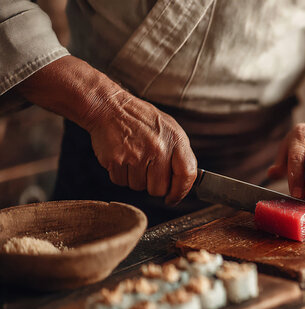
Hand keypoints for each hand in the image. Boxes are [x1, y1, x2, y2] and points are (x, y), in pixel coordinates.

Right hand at [16, 56, 197, 204]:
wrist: (110, 107)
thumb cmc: (141, 120)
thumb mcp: (169, 129)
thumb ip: (180, 154)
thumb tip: (184, 181)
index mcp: (175, 140)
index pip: (187, 174)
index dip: (181, 191)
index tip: (173, 198)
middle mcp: (158, 149)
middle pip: (159, 189)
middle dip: (153, 186)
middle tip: (147, 169)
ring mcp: (136, 156)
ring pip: (138, 187)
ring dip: (135, 178)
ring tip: (133, 157)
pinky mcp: (116, 161)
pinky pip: (121, 182)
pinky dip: (120, 174)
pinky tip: (122, 157)